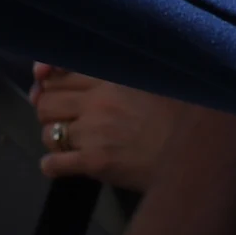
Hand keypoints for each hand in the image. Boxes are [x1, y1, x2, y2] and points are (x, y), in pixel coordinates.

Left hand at [33, 66, 184, 189]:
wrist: (193, 153)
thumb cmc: (179, 113)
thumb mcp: (150, 79)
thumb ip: (120, 70)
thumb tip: (90, 72)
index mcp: (109, 77)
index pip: (60, 72)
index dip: (46, 77)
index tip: (42, 79)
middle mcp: (96, 102)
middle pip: (47, 101)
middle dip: (46, 108)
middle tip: (57, 115)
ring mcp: (92, 133)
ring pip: (47, 132)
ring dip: (51, 135)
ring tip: (64, 140)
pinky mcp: (93, 163)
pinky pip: (54, 163)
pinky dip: (51, 164)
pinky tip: (58, 164)